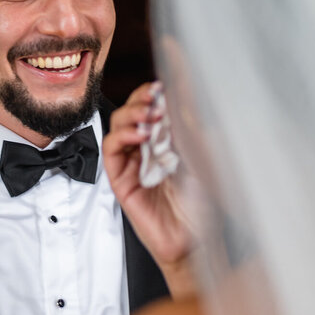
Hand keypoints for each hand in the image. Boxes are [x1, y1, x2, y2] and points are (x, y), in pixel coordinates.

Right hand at [105, 82, 196, 297]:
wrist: (197, 240)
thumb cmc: (203, 203)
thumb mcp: (203, 152)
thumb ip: (191, 121)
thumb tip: (185, 86)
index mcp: (170, 138)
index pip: (154, 103)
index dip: (154, 87)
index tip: (164, 74)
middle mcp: (149, 147)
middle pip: (133, 109)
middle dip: (142, 97)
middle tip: (155, 96)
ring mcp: (134, 163)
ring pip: (118, 124)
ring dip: (131, 114)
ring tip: (148, 117)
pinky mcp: (121, 180)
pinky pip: (111, 150)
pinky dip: (121, 137)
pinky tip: (138, 136)